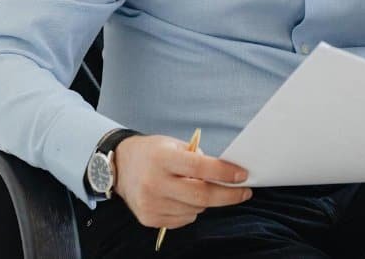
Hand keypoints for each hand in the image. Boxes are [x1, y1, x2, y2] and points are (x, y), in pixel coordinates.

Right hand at [112, 134, 251, 228]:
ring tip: (197, 188)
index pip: (200, 167)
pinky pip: (184, 219)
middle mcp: (154, 182)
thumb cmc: (153, 153)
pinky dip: (191, 210)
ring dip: (205, 202)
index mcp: (162, 159)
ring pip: (195, 210)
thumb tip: (227, 175)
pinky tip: (182, 198)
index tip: (243, 175)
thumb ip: (199, 159)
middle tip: (244, 192)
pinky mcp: (149, 218)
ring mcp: (151, 203)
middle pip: (201, 196)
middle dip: (228, 195)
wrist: (120, 166)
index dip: (225, 173)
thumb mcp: (175, 145)